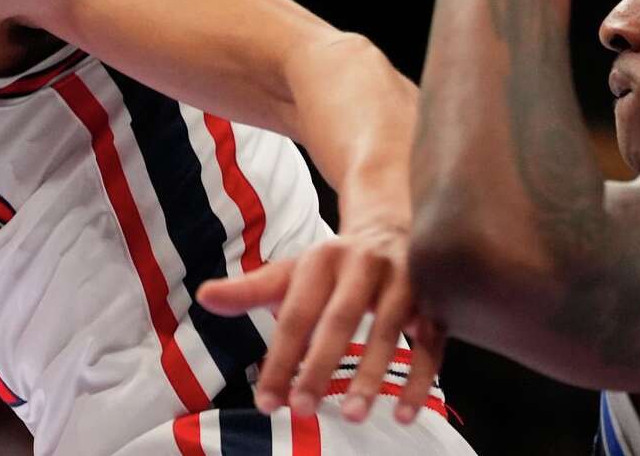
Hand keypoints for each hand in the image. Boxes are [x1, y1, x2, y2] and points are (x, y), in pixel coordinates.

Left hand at [196, 223, 442, 423]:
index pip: (296, 313)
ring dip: (370, 374)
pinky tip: (402, 413)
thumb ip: (251, 290)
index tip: (266, 403)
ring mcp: (403, 278)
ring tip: (351, 415)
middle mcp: (362, 264)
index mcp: (322, 259)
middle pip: (340, 317)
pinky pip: (431, 341)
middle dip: (320, 364)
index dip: (280, 358)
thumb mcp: (293, 272)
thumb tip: (204, 298)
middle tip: (302, 409)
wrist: (392, 223)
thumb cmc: (334, 263)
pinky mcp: (434, 298)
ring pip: (389, 328)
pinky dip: (419, 378)